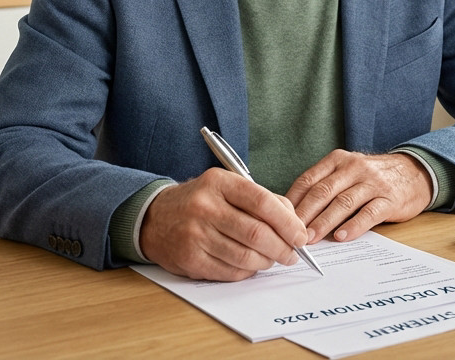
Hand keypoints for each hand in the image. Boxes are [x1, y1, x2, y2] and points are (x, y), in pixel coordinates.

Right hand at [138, 168, 309, 280]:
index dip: (288, 222)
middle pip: (256, 233)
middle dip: (282, 248)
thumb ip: (261, 199)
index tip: (300, 235)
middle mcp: (205, 207)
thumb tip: (294, 223)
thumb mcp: (226, 187)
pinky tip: (250, 265)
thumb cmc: (200, 201)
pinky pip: (230, 272)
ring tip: (272, 259)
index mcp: (219, 183)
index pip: (262, 202)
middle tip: (292, 254)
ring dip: (267, 262)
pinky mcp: (190, 259)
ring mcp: (195, 235)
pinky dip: (247, 271)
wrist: (154, 218)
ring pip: (246, 256)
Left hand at [285, 150, 432, 243]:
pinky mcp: (389, 198)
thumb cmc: (372, 178)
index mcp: (338, 161)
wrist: (414, 173)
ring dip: (324, 222)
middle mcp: (354, 168)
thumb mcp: (347, 173)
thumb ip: (325, 187)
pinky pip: (369, 213)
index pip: (308, 180)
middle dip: (305, 214)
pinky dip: (353, 226)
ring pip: (343, 202)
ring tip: (311, 238)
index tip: (279, 219)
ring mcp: (373, 182)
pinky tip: (341, 237)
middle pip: (323, 192)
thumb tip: (293, 213)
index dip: (292, 201)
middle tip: (291, 233)